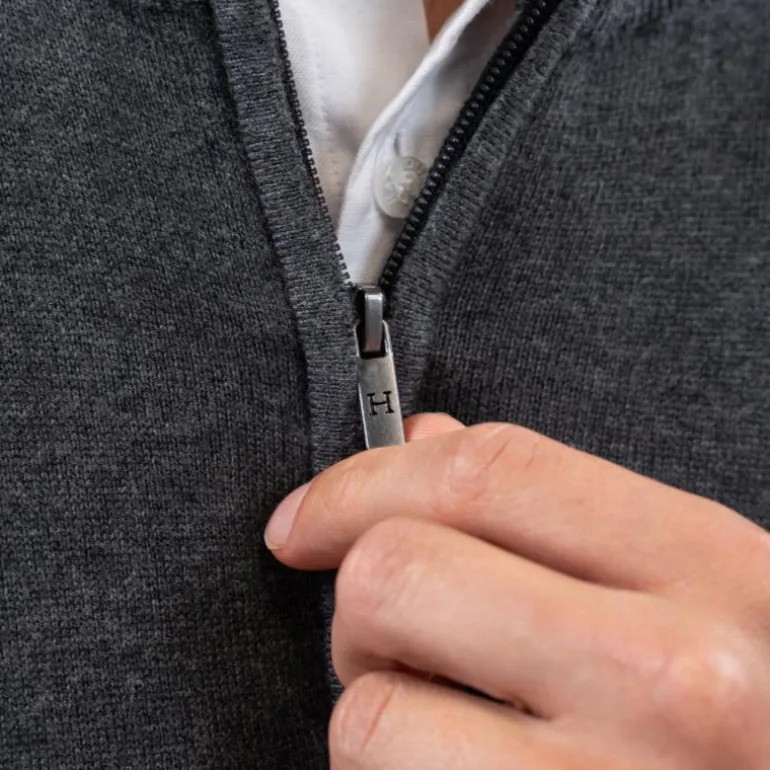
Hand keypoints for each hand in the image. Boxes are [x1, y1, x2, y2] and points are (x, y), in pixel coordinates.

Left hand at [265, 414, 769, 768]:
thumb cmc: (735, 707)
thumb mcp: (687, 589)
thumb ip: (552, 507)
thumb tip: (420, 442)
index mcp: (709, 567)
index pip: (489, 471)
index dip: (365, 479)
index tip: (306, 518)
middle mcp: (678, 676)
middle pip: (398, 571)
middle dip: (360, 603)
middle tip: (393, 636)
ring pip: (370, 711)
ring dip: (377, 712)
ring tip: (441, 724)